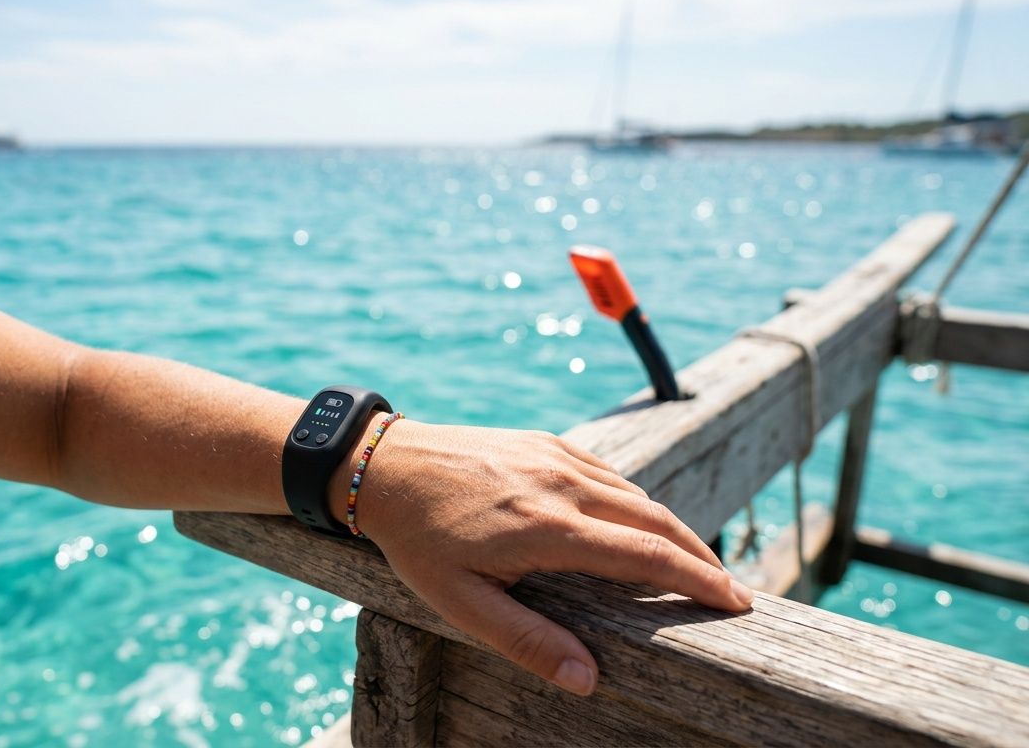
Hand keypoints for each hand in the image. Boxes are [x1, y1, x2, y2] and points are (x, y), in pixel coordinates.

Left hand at [332, 416, 752, 695]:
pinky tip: (638, 523)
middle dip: (701, 557)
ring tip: (692, 564)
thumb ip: (526, 641)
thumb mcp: (459, 601)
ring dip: (672, 527)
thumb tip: (588, 678)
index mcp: (548, 528)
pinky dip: (635, 500)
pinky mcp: (545, 442)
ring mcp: (555, 457)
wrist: (384, 464)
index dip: (698, 579)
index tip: (736, 602)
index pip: (646, 554)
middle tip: (732, 591)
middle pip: (656, 519)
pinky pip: (607, 472)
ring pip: (635, 492)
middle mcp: (563, 485)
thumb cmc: (417, 540)